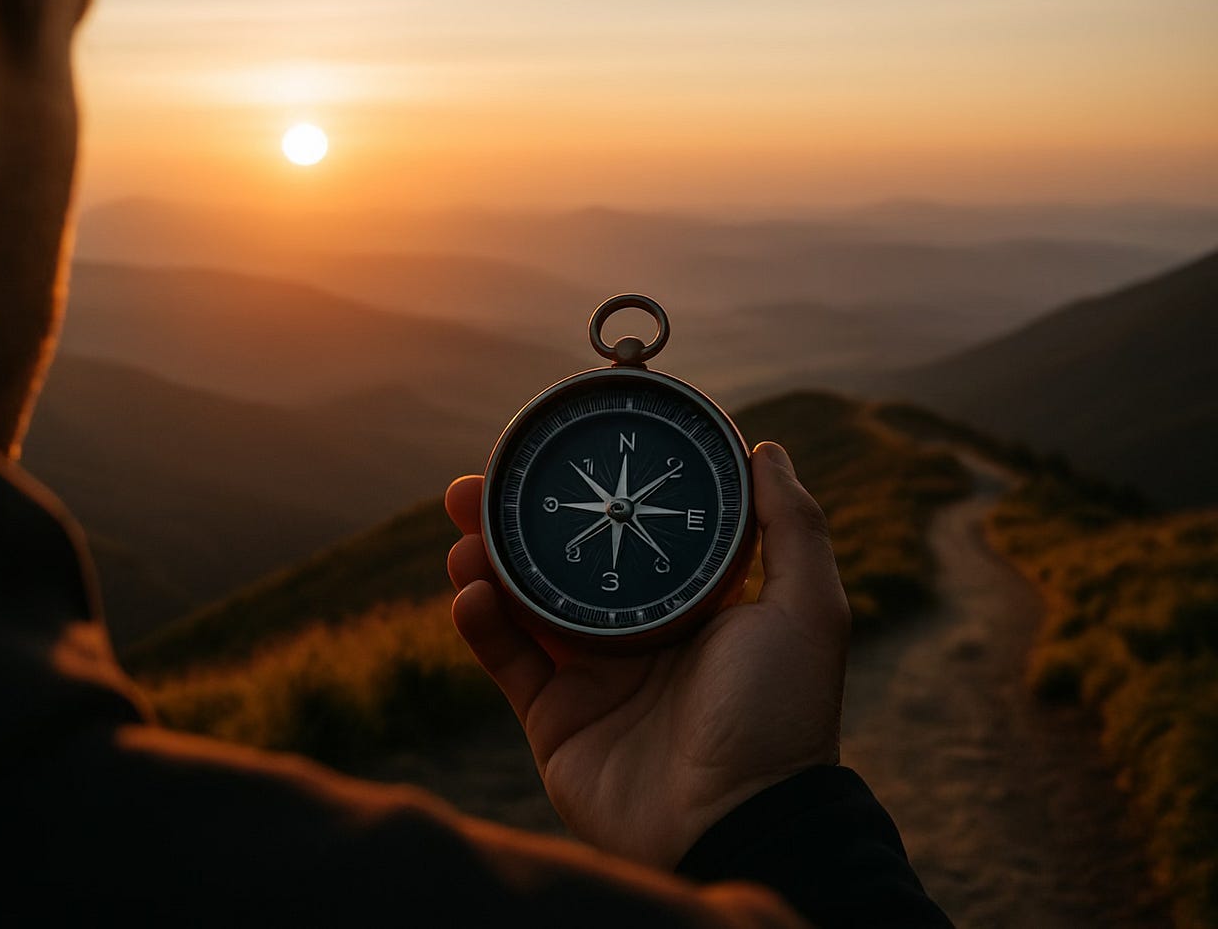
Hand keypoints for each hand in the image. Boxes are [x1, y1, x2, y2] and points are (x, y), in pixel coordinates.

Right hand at [445, 441, 849, 869]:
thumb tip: (767, 450)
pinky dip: (482, 626)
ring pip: (525, 605)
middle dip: (517, 521)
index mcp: (694, 604)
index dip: (594, 490)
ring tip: (462, 530)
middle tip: (476, 485)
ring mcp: (595, 677)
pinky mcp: (556, 720)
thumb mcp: (807, 609)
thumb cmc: (779, 715)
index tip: (558, 447)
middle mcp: (641, 634)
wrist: (736, 822)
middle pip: (566, 561)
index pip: (633, 530)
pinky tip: (468, 592)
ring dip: (487, 562)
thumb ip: (792, 528)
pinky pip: (509, 662)